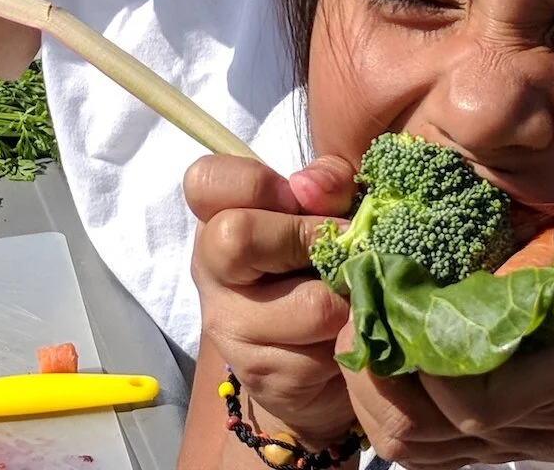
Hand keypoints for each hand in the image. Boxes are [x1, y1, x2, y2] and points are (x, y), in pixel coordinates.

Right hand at [186, 153, 359, 446]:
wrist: (325, 344)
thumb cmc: (324, 254)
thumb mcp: (331, 203)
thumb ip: (327, 179)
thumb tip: (309, 186)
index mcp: (220, 214)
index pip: (204, 182)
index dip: (257, 184)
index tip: (296, 199)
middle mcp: (210, 268)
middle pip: (236, 237)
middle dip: (308, 239)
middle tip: (338, 249)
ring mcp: (228, 325)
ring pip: (307, 305)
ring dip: (345, 298)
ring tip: (349, 294)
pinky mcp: (260, 373)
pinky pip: (323, 352)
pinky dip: (348, 339)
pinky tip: (341, 332)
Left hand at [341, 254, 553, 469]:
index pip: (471, 399)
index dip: (421, 358)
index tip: (394, 295)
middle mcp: (517, 424)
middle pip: (419, 427)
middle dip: (373, 371)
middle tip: (355, 304)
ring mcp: (501, 441)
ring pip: (411, 445)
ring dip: (370, 393)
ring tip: (358, 326)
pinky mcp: (495, 443)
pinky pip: (424, 448)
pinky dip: (387, 411)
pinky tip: (378, 360)